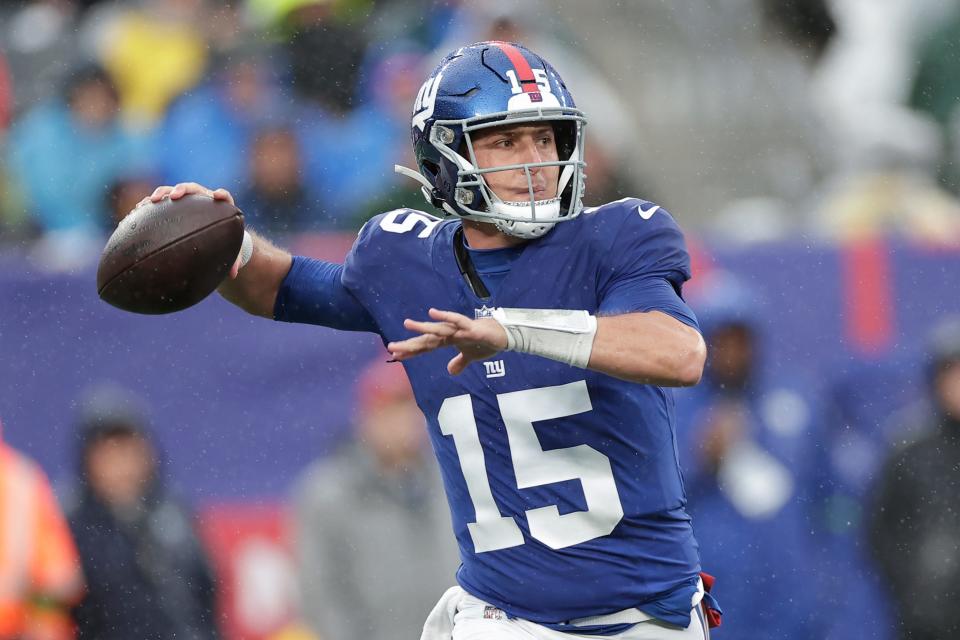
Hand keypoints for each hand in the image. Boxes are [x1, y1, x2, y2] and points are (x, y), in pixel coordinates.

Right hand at [136, 182, 242, 277]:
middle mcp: (202, 199)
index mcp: (219, 207)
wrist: (211, 233)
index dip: (222, 195)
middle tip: (174, 196)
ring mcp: (185, 200)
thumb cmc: (222, 241)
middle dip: (182, 190)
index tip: (217, 195)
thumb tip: (233, 275)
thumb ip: (233, 260)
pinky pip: (159, 202)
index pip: (224, 197)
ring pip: (171, 191)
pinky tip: (136, 212)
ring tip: (151, 201)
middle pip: (193, 189)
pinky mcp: (171, 205)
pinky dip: (148, 205)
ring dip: (161, 193)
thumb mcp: (229, 251)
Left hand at [388, 308, 508, 374]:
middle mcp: (450, 334)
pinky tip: (432, 312)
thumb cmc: (486, 342)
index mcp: (448, 340)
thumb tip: (450, 371)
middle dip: (409, 344)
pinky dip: (445, 317)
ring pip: (438, 330)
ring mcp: (460, 329)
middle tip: (390, 347)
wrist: (505, 335)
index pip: (425, 346)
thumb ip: (459, 362)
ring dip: (423, 328)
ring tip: (407, 323)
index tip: (395, 356)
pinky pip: (456, 321)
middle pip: (427, 339)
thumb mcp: (471, 357)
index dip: (411, 351)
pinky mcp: (471, 328)